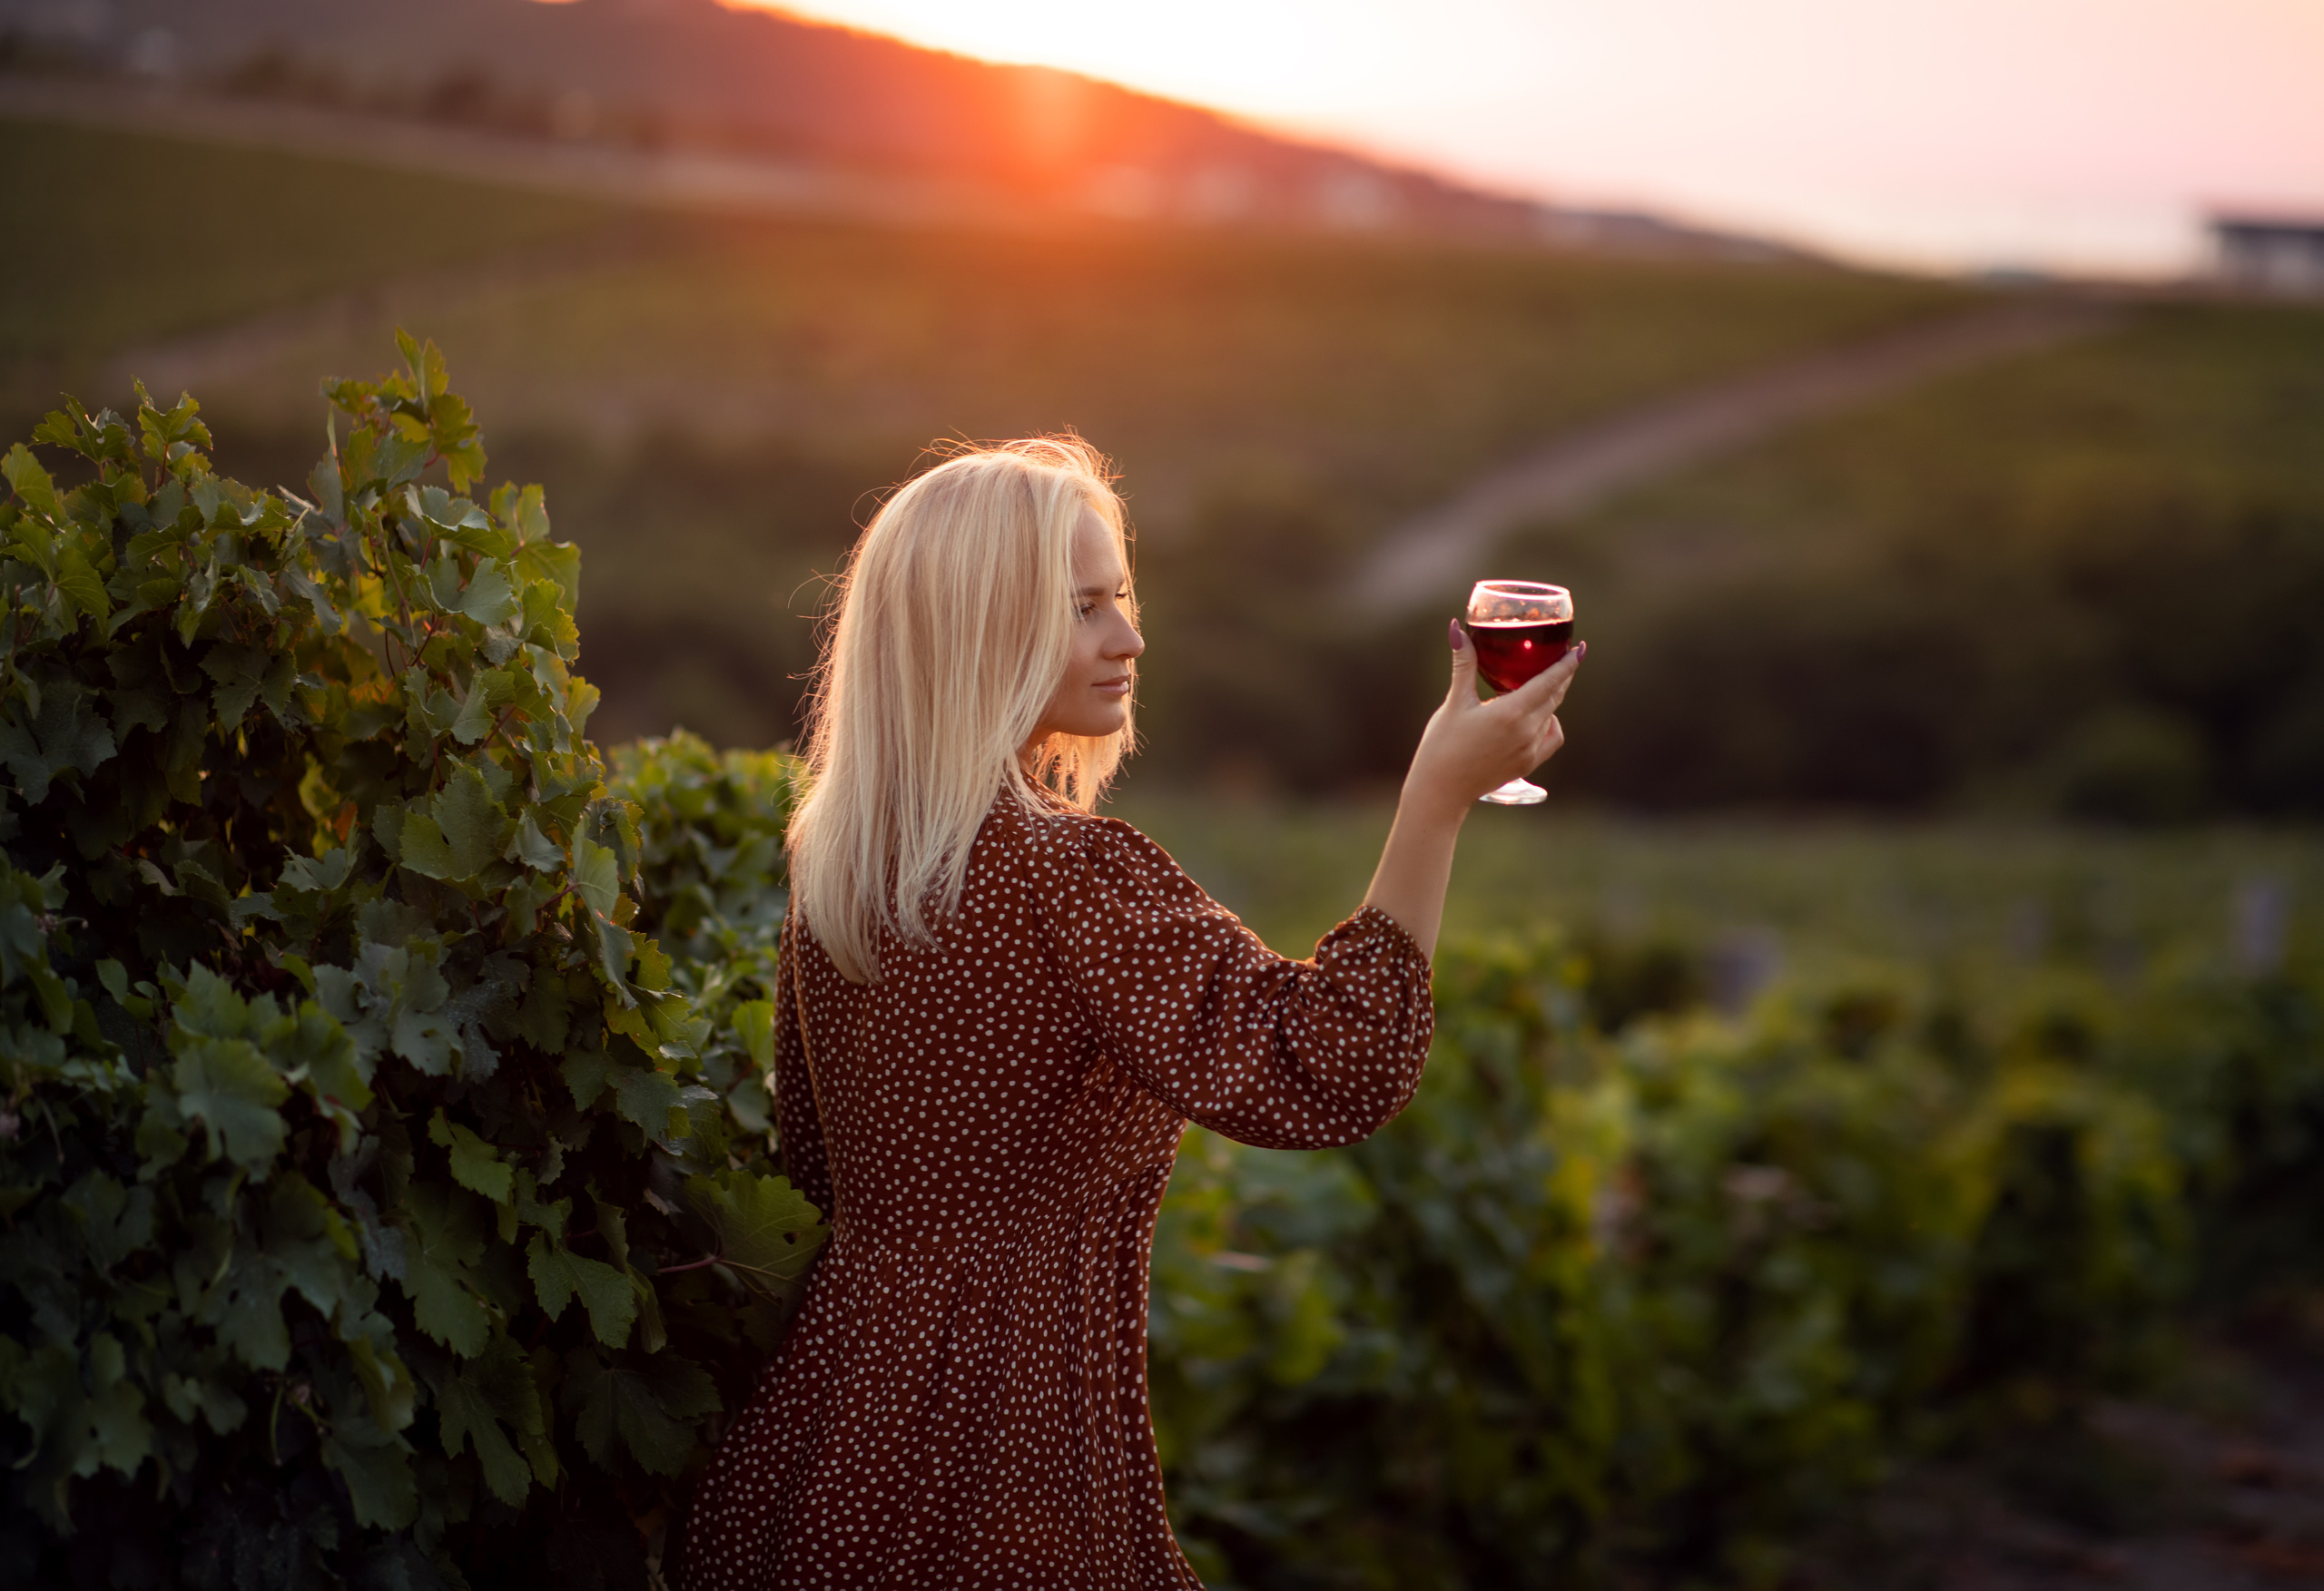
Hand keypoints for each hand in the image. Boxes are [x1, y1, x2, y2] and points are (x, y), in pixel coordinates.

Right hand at [1402, 620, 1583, 816]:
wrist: (1441, 790)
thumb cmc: (1442, 745)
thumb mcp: (1454, 702)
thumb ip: (1464, 664)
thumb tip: (1456, 628)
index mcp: (1511, 713)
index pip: (1549, 682)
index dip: (1566, 664)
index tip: (1579, 649)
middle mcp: (1526, 732)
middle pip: (1554, 697)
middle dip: (1559, 676)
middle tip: (1560, 658)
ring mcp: (1529, 750)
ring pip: (1551, 715)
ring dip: (1549, 698)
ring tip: (1535, 685)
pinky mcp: (1527, 764)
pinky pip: (1551, 737)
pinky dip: (1549, 723)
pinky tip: (1535, 717)